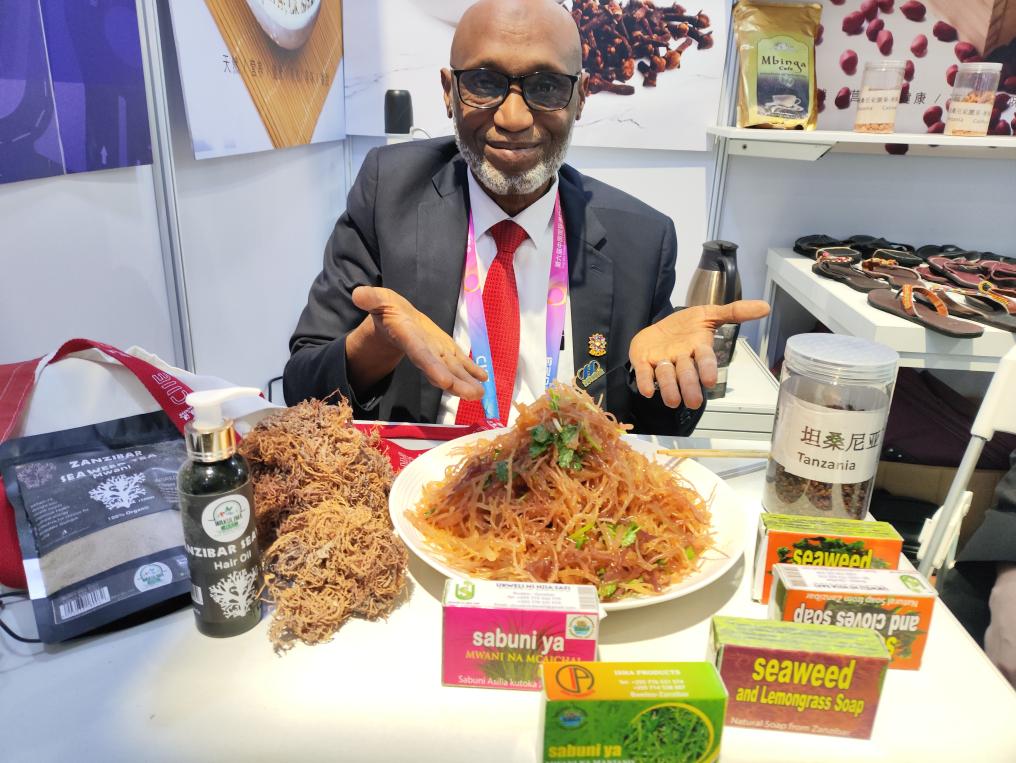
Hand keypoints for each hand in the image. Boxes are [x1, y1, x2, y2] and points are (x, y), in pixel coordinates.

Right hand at [349, 286, 485, 399]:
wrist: (395, 320)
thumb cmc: (386, 309)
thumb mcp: (378, 300)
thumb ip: (371, 299)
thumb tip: (357, 294)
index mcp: (409, 338)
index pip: (421, 355)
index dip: (432, 368)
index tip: (444, 382)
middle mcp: (424, 350)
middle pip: (441, 369)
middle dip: (456, 383)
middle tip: (473, 395)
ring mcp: (437, 352)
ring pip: (454, 370)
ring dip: (467, 382)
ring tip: (481, 394)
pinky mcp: (446, 350)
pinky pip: (460, 362)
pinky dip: (472, 370)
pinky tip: (483, 378)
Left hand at [629, 300, 770, 408]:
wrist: (658, 327)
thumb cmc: (686, 325)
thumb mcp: (709, 313)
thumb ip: (734, 311)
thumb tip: (765, 307)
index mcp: (698, 347)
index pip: (705, 359)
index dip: (708, 369)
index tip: (710, 382)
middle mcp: (681, 358)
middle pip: (686, 373)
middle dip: (690, 387)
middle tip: (694, 402)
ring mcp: (662, 361)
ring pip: (666, 376)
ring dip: (669, 389)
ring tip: (673, 401)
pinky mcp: (644, 361)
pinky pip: (645, 373)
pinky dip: (646, 381)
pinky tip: (648, 391)